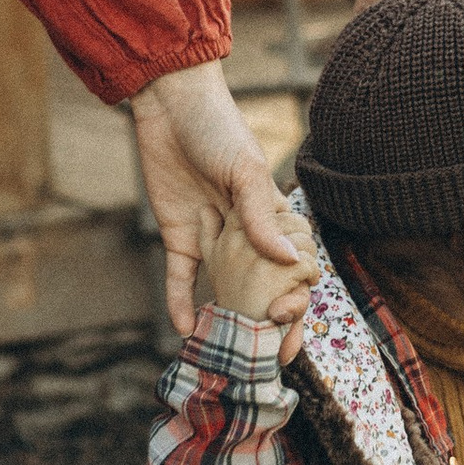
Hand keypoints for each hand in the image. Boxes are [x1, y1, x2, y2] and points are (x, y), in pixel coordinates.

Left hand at [129, 59, 307, 335]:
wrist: (168, 105)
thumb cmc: (218, 128)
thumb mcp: (244, 168)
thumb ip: (260, 214)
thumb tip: (286, 259)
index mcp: (272, 216)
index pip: (292, 266)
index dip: (295, 295)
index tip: (290, 320)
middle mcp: (245, 232)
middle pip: (261, 286)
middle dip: (267, 322)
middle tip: (270, 359)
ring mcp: (212, 236)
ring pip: (224, 287)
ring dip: (228, 319)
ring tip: (231, 355)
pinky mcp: (178, 235)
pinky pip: (181, 276)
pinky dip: (181, 301)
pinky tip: (184, 328)